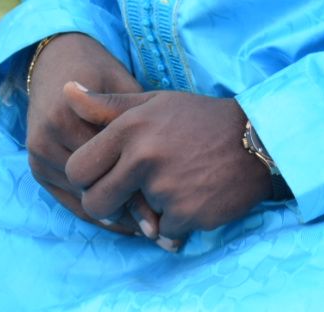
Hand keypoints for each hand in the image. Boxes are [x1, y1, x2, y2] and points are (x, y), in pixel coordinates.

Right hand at [25, 34, 160, 238]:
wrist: (56, 61)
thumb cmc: (99, 72)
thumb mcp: (122, 87)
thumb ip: (135, 123)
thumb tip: (163, 169)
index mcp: (68, 112)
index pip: (107, 162)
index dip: (136, 188)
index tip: (162, 209)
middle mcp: (47, 136)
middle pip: (92, 185)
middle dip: (125, 207)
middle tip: (156, 227)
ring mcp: (37, 153)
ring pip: (79, 198)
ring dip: (111, 215)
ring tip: (143, 228)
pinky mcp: (35, 167)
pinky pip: (66, 201)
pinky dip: (93, 214)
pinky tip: (120, 222)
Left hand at [64, 87, 270, 252]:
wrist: (257, 138)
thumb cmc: (200, 118)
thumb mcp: (154, 102)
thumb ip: (107, 104)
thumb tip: (66, 89)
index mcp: (129, 128)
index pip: (77, 168)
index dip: (86, 178)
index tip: (104, 177)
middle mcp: (143, 157)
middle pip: (96, 203)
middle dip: (108, 205)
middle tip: (129, 196)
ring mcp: (166, 188)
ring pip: (132, 221)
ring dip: (148, 214)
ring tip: (173, 190)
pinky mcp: (188, 214)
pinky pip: (164, 234)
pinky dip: (176, 225)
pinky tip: (193, 201)